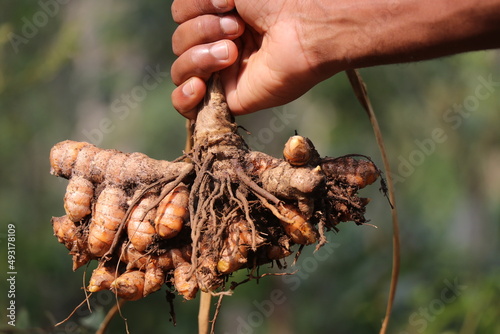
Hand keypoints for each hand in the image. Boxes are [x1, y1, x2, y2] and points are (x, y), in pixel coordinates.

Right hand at [170, 0, 338, 117]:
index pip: (181, 17)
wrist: (304, 27)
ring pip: (180, 70)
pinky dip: (184, 97)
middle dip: (201, 32)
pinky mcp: (230, 99)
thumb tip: (181, 15)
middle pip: (179, 43)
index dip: (193, 10)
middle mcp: (220, 43)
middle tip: (239, 29)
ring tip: (232, 53)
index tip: (225, 3)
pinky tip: (198, 86)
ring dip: (199, 58)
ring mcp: (224, 73)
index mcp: (220, 16)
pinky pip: (188, 107)